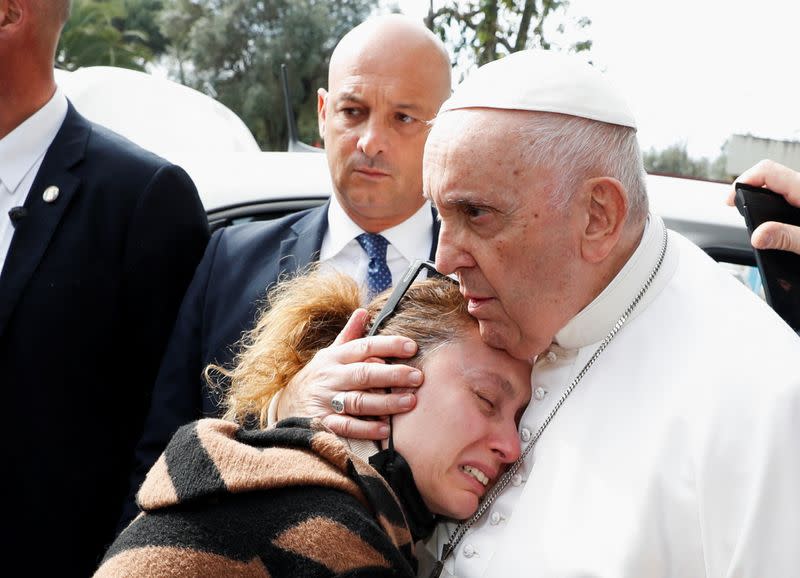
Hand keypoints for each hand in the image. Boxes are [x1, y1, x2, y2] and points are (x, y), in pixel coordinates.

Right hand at [276, 308, 422, 438]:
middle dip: (393, 375)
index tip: (411, 346)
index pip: (364, 347)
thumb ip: (349, 336)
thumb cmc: (319, 376)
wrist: (286, 404)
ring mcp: (326, 401)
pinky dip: (366, 429)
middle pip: (364, 374)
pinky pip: (346, 427)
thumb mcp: (330, 353)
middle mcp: (331, 377)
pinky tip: (386, 430)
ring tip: (409, 402)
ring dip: (385, 403)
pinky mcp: (323, 424)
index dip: (388, 345)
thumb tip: (363, 311)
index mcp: (335, 357)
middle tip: (417, 377)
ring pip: (358, 401)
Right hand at [727, 159, 799, 254]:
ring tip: (748, 214)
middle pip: (769, 177)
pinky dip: (772, 207)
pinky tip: (770, 222)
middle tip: (735, 207)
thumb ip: (787, 238)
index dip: (743, 181)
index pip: (767, 170)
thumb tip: (757, 236)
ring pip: (778, 188)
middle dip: (748, 190)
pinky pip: (787, 198)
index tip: (730, 200)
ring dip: (760, 199)